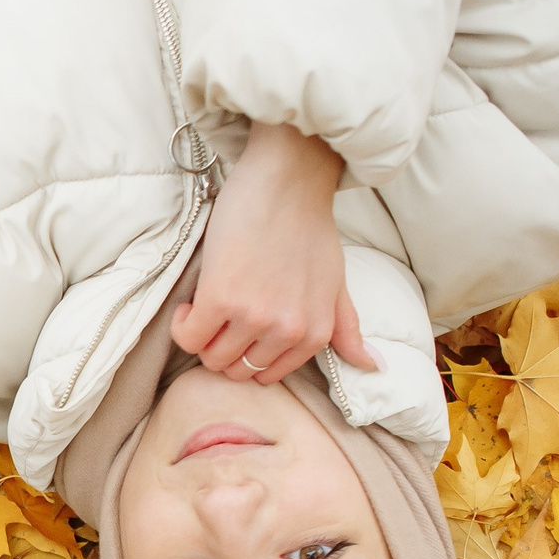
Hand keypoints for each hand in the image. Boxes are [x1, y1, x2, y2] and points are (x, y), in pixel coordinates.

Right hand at [170, 122, 378, 384]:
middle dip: (223, 347)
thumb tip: (374, 367)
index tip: (240, 327)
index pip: (265, 375)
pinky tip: (192, 302)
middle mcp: (287, 331)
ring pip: (211, 357)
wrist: (288, 184)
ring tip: (207, 306)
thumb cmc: (310, 228)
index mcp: (315, 334)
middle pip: (235, 370)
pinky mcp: (221, 299)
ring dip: (202, 335)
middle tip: (221, 316)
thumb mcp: (337, 284)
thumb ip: (347, 328)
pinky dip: (184, 325)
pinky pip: (189, 338)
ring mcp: (254, 317)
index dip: (246, 352)